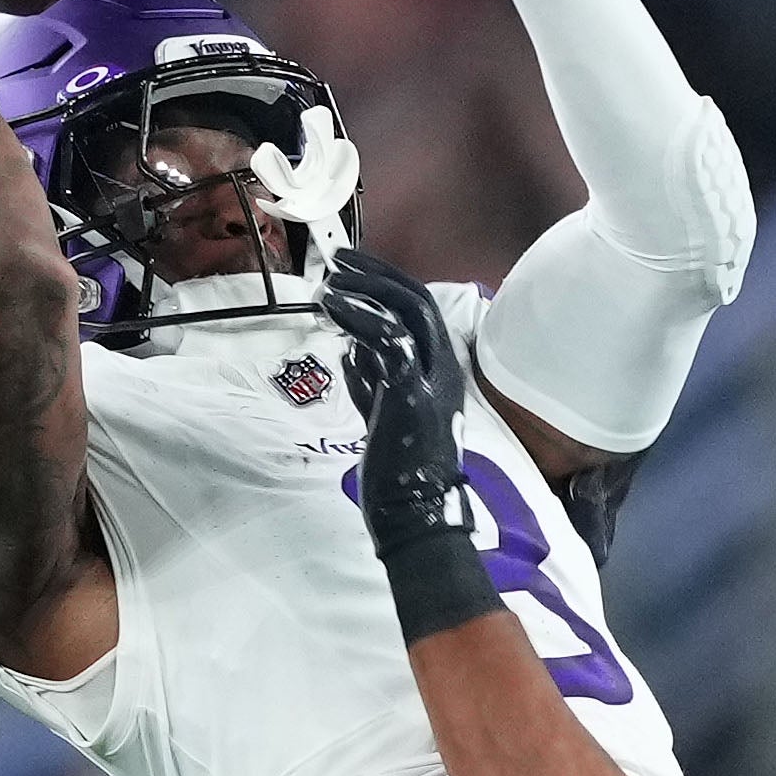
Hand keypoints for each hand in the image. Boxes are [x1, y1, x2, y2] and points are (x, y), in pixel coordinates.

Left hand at [321, 247, 504, 636]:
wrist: (414, 513)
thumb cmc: (400, 472)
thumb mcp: (383, 413)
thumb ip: (371, 379)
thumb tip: (349, 349)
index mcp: (442, 372)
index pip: (420, 312)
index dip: (385, 286)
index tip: (349, 274)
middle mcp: (445, 368)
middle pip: (417, 300)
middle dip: (376, 275)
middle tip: (338, 262)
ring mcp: (434, 379)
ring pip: (408, 311)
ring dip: (366, 288)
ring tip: (330, 280)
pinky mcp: (413, 391)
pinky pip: (389, 338)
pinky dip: (359, 316)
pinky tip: (333, 306)